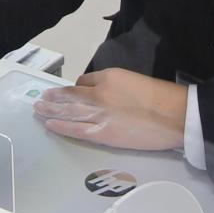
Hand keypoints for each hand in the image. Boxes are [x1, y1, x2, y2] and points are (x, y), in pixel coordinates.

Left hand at [32, 68, 186, 152]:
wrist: (175, 116)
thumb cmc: (161, 97)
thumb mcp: (134, 79)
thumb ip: (113, 83)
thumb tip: (95, 88)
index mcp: (108, 78)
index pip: (84, 81)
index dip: (73, 88)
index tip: (64, 92)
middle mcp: (99, 95)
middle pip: (70, 96)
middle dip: (53, 99)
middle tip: (40, 100)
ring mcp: (99, 116)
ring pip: (68, 112)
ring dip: (51, 111)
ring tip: (38, 110)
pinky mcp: (103, 134)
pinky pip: (77, 130)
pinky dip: (62, 127)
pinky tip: (50, 125)